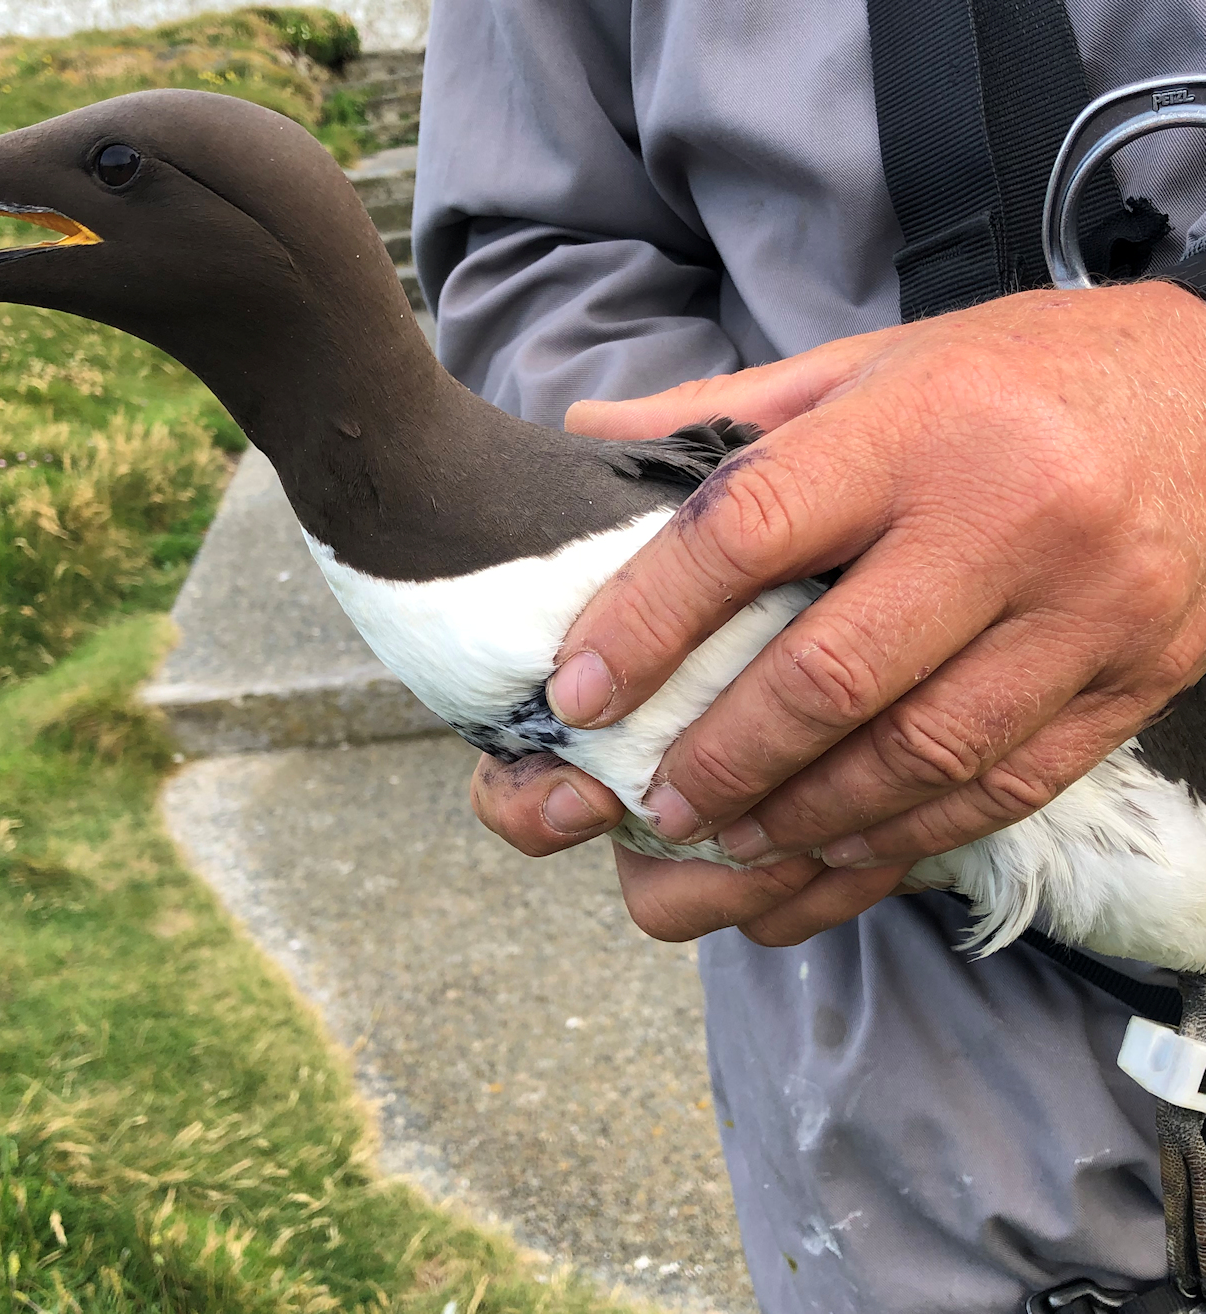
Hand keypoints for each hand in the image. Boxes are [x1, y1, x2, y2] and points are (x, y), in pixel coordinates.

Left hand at [473, 282, 1205, 945]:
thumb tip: (588, 440)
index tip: (579, 692)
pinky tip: (840, 842)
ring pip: (920, 755)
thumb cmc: (1023, 374)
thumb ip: (731, 413)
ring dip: (806, 816)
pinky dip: (908, 828)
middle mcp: (1010, 520)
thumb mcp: (873, 361)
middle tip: (651, 801)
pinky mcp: (1133, 679)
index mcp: (918, 426)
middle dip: (722, 757)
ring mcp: (1086, 611)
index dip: (645, 623)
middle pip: (831, 675)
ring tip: (732, 837)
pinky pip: (1006, 784)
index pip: (747, 533)